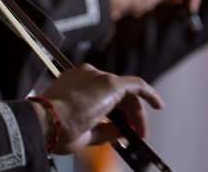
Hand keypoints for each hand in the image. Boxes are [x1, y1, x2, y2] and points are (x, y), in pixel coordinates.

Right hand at [33, 64, 163, 154]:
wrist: (49, 121)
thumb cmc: (57, 128)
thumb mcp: (85, 130)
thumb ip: (106, 128)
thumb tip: (124, 130)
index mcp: (72, 83)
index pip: (99, 93)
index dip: (114, 109)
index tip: (120, 123)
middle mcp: (84, 75)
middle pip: (115, 92)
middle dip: (128, 113)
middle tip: (136, 131)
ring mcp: (97, 77)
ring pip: (125, 92)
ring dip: (136, 111)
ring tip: (141, 130)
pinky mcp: (110, 83)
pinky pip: (136, 85)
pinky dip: (149, 94)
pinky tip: (158, 104)